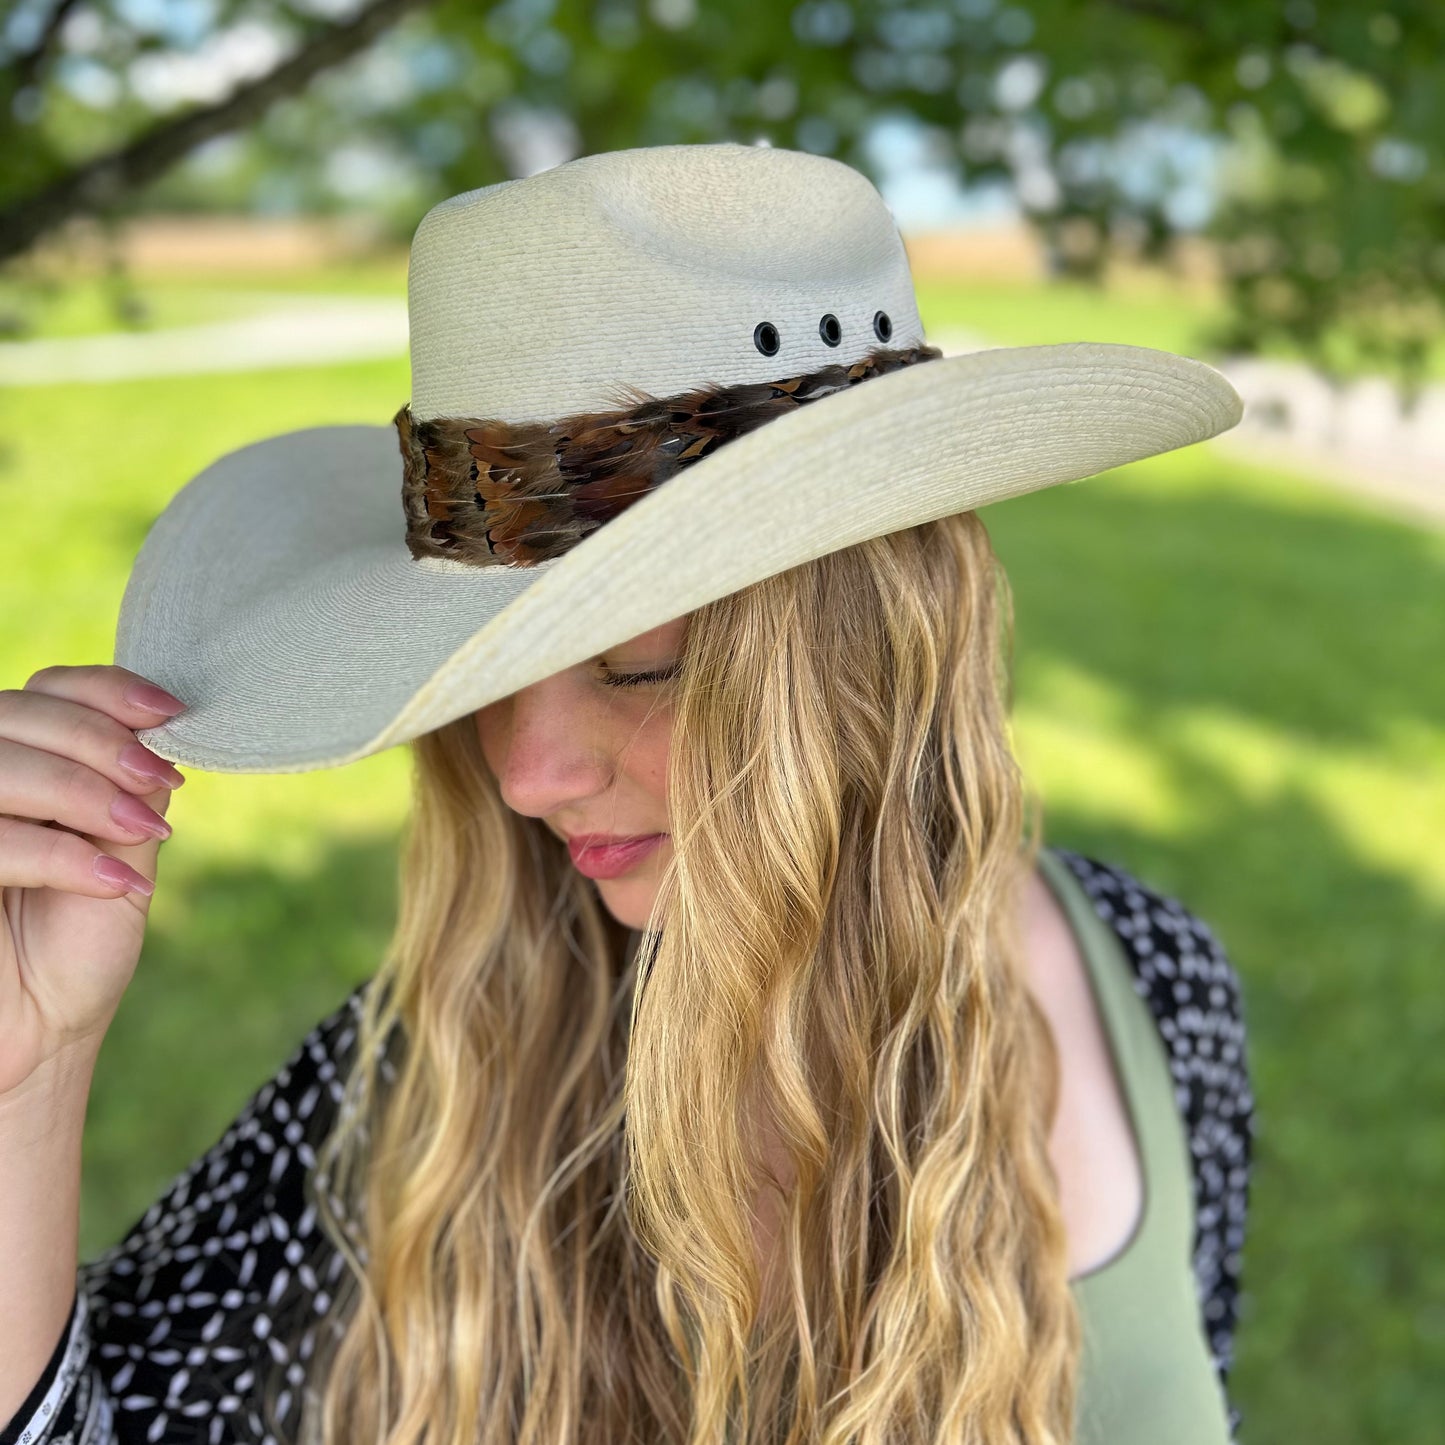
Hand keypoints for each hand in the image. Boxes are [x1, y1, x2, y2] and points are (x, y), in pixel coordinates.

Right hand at [0, 665, 187, 1097]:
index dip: (108, 690)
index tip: (170, 713)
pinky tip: (112, 882)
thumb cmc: (79, 940)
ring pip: (1, 766)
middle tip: (156, 785)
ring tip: (135, 837)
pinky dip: (59, 854)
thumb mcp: (124, 850)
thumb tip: (164, 725)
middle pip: (21, 713)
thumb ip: (132, 786)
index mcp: (23, 762)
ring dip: (84, 792)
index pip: (50, 688)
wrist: (43, 1032)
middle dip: (101, 743)